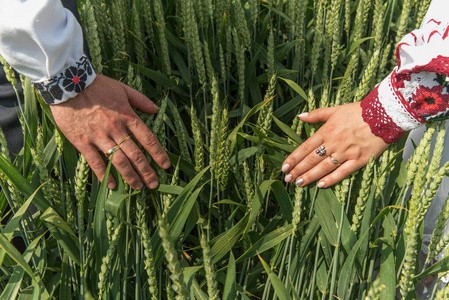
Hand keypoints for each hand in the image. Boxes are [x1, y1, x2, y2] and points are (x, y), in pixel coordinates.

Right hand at [50, 74, 169, 189]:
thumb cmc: (97, 86)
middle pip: (136, 155)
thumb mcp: (123, 88)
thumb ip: (141, 100)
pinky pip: (96, 162)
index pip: (148, 139)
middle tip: (154, 185)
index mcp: (127, 116)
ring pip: (119, 161)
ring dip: (130, 176)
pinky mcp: (83, 142)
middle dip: (147, 171)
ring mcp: (99, 136)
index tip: (165, 166)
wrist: (67, 84)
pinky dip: (105, 175)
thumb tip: (156, 110)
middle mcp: (116, 128)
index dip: (158, 154)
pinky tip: (112, 185)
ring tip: (138, 187)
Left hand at [282, 102, 388, 187]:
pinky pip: (343, 172)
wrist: (384, 114)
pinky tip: (321, 185)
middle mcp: (334, 143)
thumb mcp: (335, 110)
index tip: (284, 167)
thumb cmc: (358, 111)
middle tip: (287, 179)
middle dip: (298, 170)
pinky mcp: (360, 160)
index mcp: (327, 131)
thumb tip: (300, 117)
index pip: (305, 147)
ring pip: (324, 168)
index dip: (294, 158)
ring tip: (298, 184)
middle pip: (312, 159)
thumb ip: (317, 114)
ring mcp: (347, 153)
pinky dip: (331, 179)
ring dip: (310, 177)